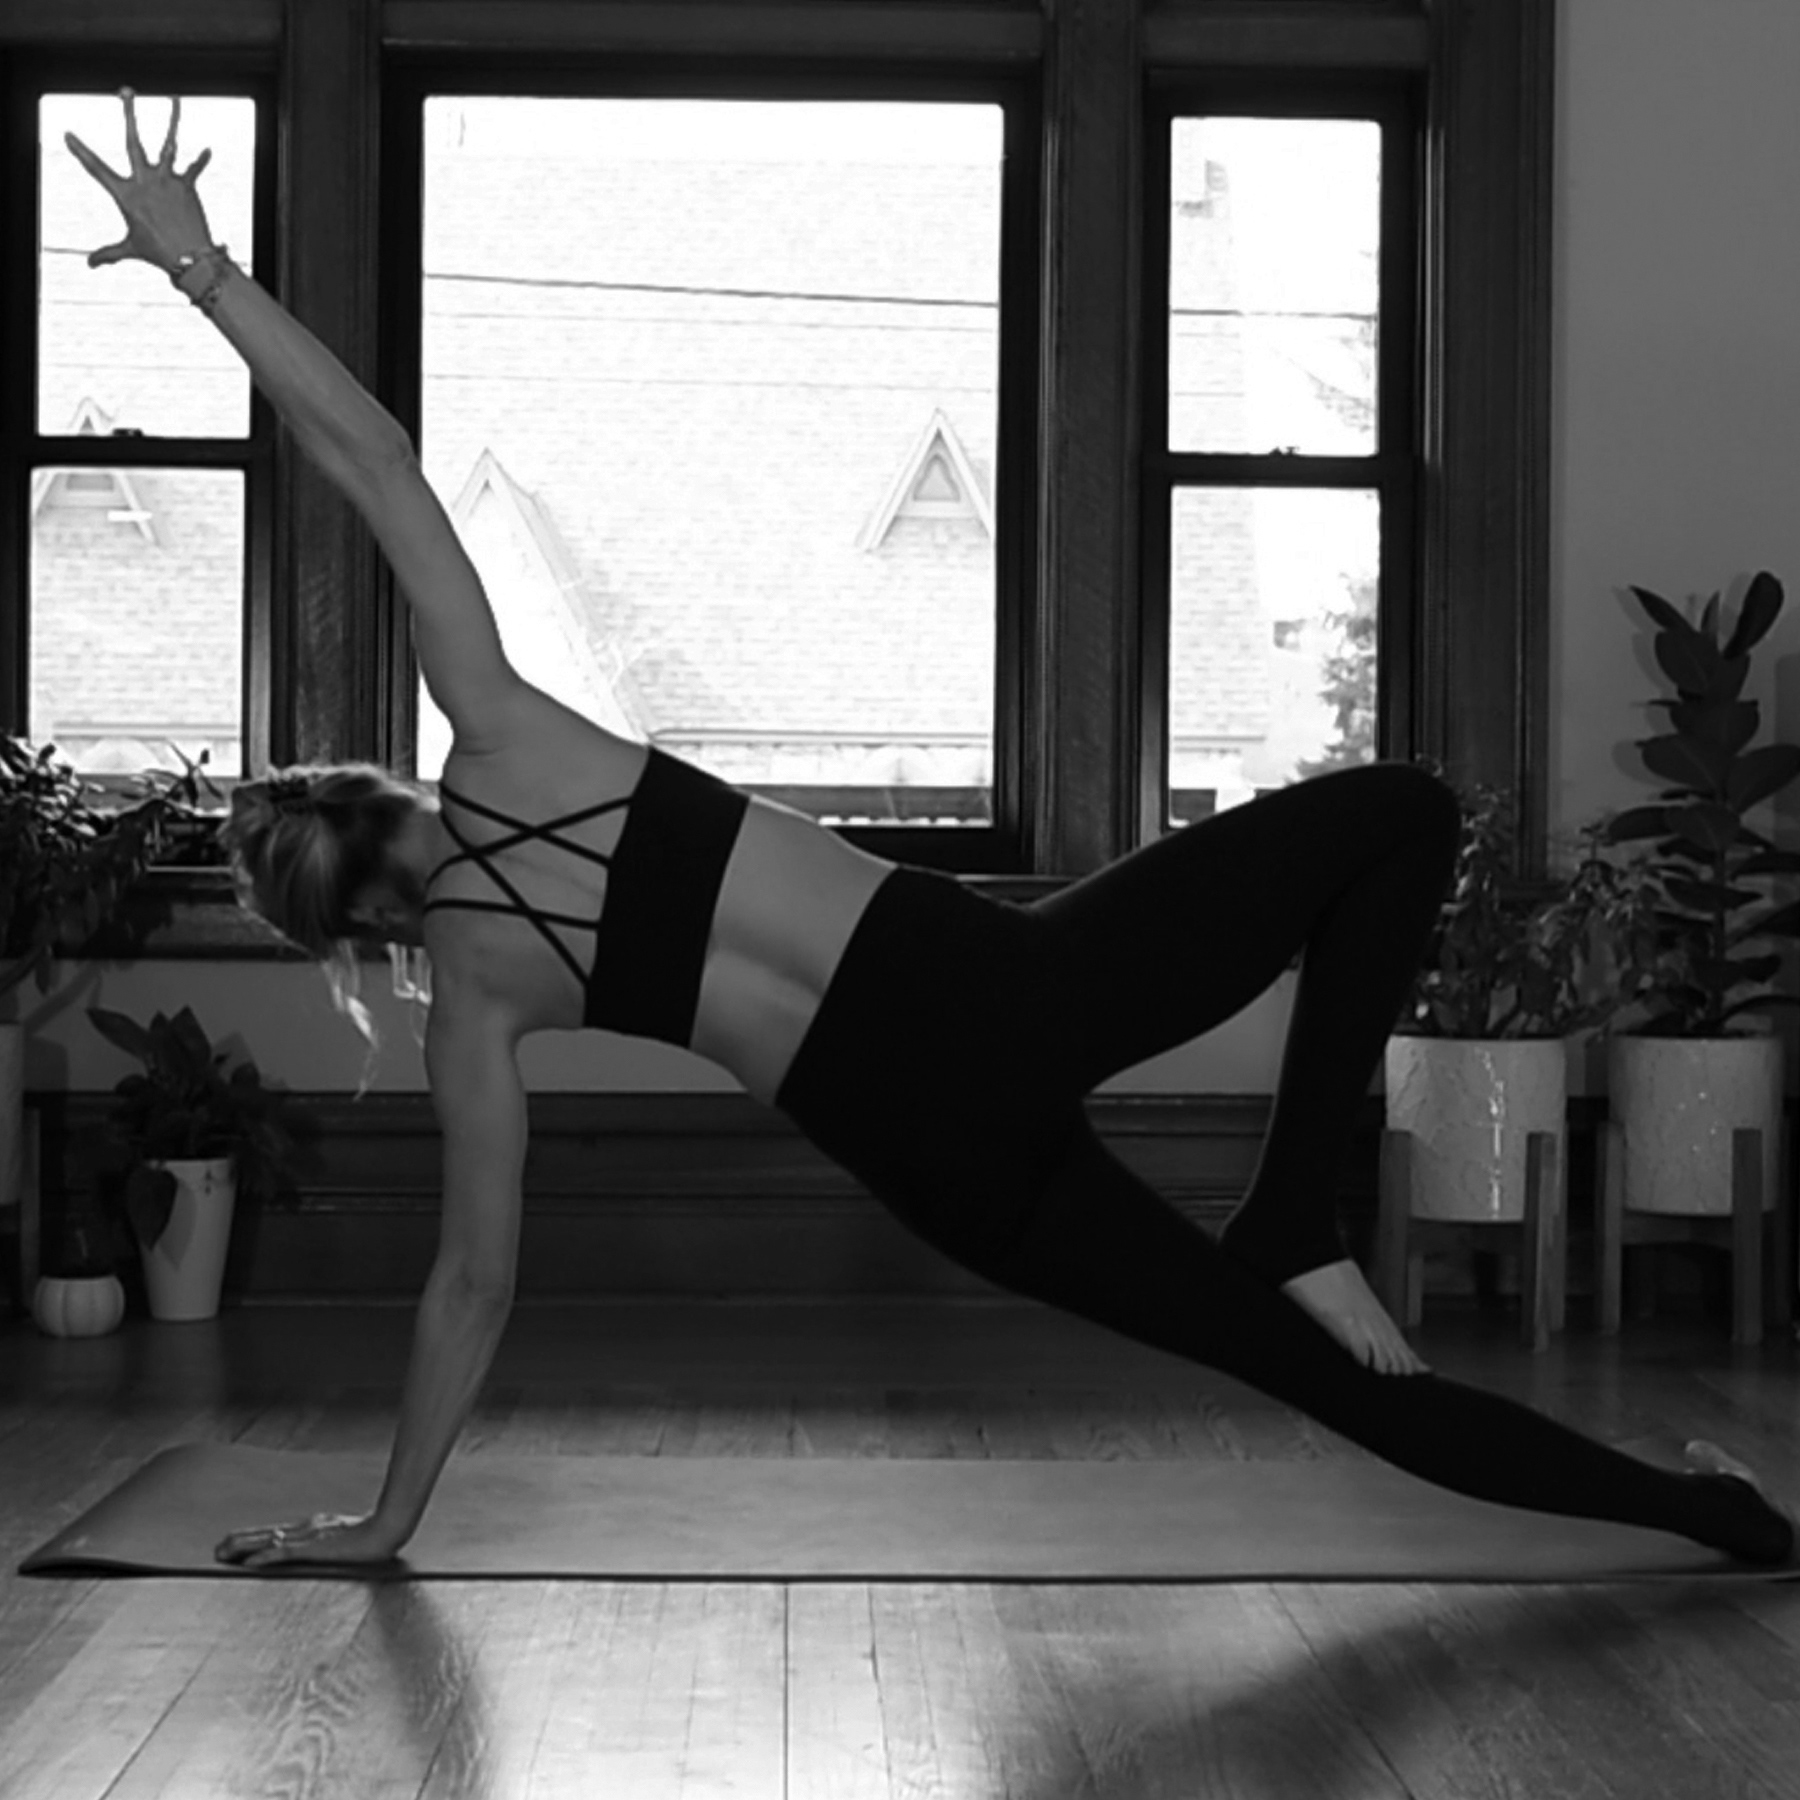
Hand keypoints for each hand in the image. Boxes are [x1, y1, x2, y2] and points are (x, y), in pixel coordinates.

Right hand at [65, 88, 215, 275]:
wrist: (190, 258)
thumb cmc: (158, 254)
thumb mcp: (129, 249)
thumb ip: (109, 253)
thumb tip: (90, 263)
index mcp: (126, 194)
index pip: (97, 169)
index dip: (81, 152)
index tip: (68, 135)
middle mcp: (145, 181)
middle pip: (133, 141)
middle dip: (129, 115)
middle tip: (126, 92)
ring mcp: (167, 181)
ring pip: (169, 144)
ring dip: (173, 121)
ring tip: (176, 100)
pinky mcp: (187, 186)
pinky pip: (195, 168)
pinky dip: (202, 160)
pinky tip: (208, 150)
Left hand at [214, 1510, 406, 1571]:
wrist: (387, 1529)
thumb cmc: (373, 1534)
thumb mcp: (347, 1534)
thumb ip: (332, 1539)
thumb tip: (323, 1544)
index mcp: (313, 1526)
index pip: (276, 1531)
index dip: (253, 1537)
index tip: (234, 1541)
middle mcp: (306, 1528)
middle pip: (266, 1534)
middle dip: (240, 1541)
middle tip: (217, 1548)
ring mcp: (309, 1537)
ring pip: (268, 1541)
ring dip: (243, 1548)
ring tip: (222, 1553)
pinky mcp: (314, 1548)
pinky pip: (283, 1553)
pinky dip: (265, 1557)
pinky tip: (250, 1562)